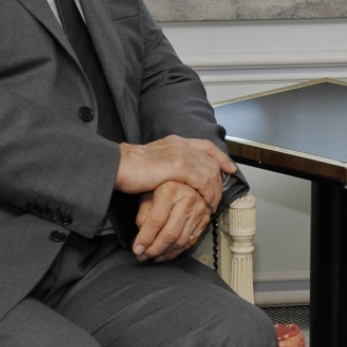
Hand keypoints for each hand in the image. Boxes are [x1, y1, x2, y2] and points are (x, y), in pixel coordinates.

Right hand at [115, 135, 235, 210]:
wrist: (117, 165)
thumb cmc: (128, 168)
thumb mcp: (153, 162)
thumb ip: (167, 164)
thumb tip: (175, 177)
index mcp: (175, 141)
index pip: (206, 146)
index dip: (220, 157)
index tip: (229, 167)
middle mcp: (181, 144)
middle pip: (211, 160)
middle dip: (220, 179)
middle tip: (219, 195)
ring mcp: (181, 154)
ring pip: (210, 171)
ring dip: (214, 190)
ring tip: (212, 205)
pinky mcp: (180, 166)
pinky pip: (203, 181)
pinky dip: (208, 193)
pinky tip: (206, 203)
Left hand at [133, 181, 211, 261]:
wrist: (186, 180)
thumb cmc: (163, 186)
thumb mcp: (148, 194)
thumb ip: (144, 215)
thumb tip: (141, 238)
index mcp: (171, 190)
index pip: (156, 220)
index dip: (145, 237)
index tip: (136, 249)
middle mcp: (188, 199)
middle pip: (171, 233)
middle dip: (155, 249)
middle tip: (143, 256)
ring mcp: (199, 210)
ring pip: (181, 240)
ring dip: (165, 253)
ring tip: (152, 256)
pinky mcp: (205, 219)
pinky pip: (190, 241)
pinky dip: (176, 251)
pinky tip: (165, 253)